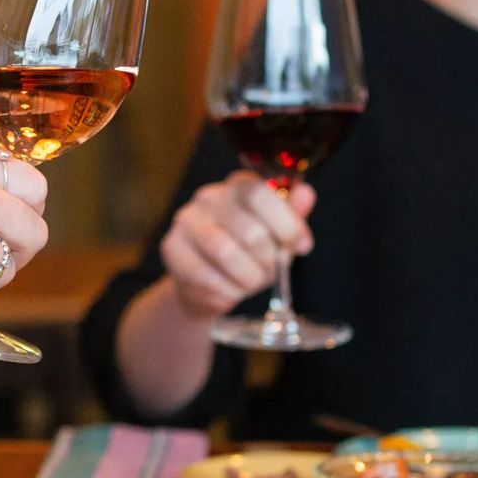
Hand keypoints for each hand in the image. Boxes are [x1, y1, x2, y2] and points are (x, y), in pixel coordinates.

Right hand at [160, 170, 315, 318]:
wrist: (207, 284)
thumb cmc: (248, 254)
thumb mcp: (278, 236)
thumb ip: (292, 216)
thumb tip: (306, 194)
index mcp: (238, 185)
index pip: (260, 193)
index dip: (286, 223)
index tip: (301, 245)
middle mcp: (209, 197)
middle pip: (249, 229)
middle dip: (269, 259)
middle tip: (271, 271)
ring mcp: (186, 221)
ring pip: (226, 252)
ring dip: (248, 277)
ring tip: (252, 281)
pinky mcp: (172, 248)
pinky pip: (206, 276)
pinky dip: (227, 291)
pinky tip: (230, 290)